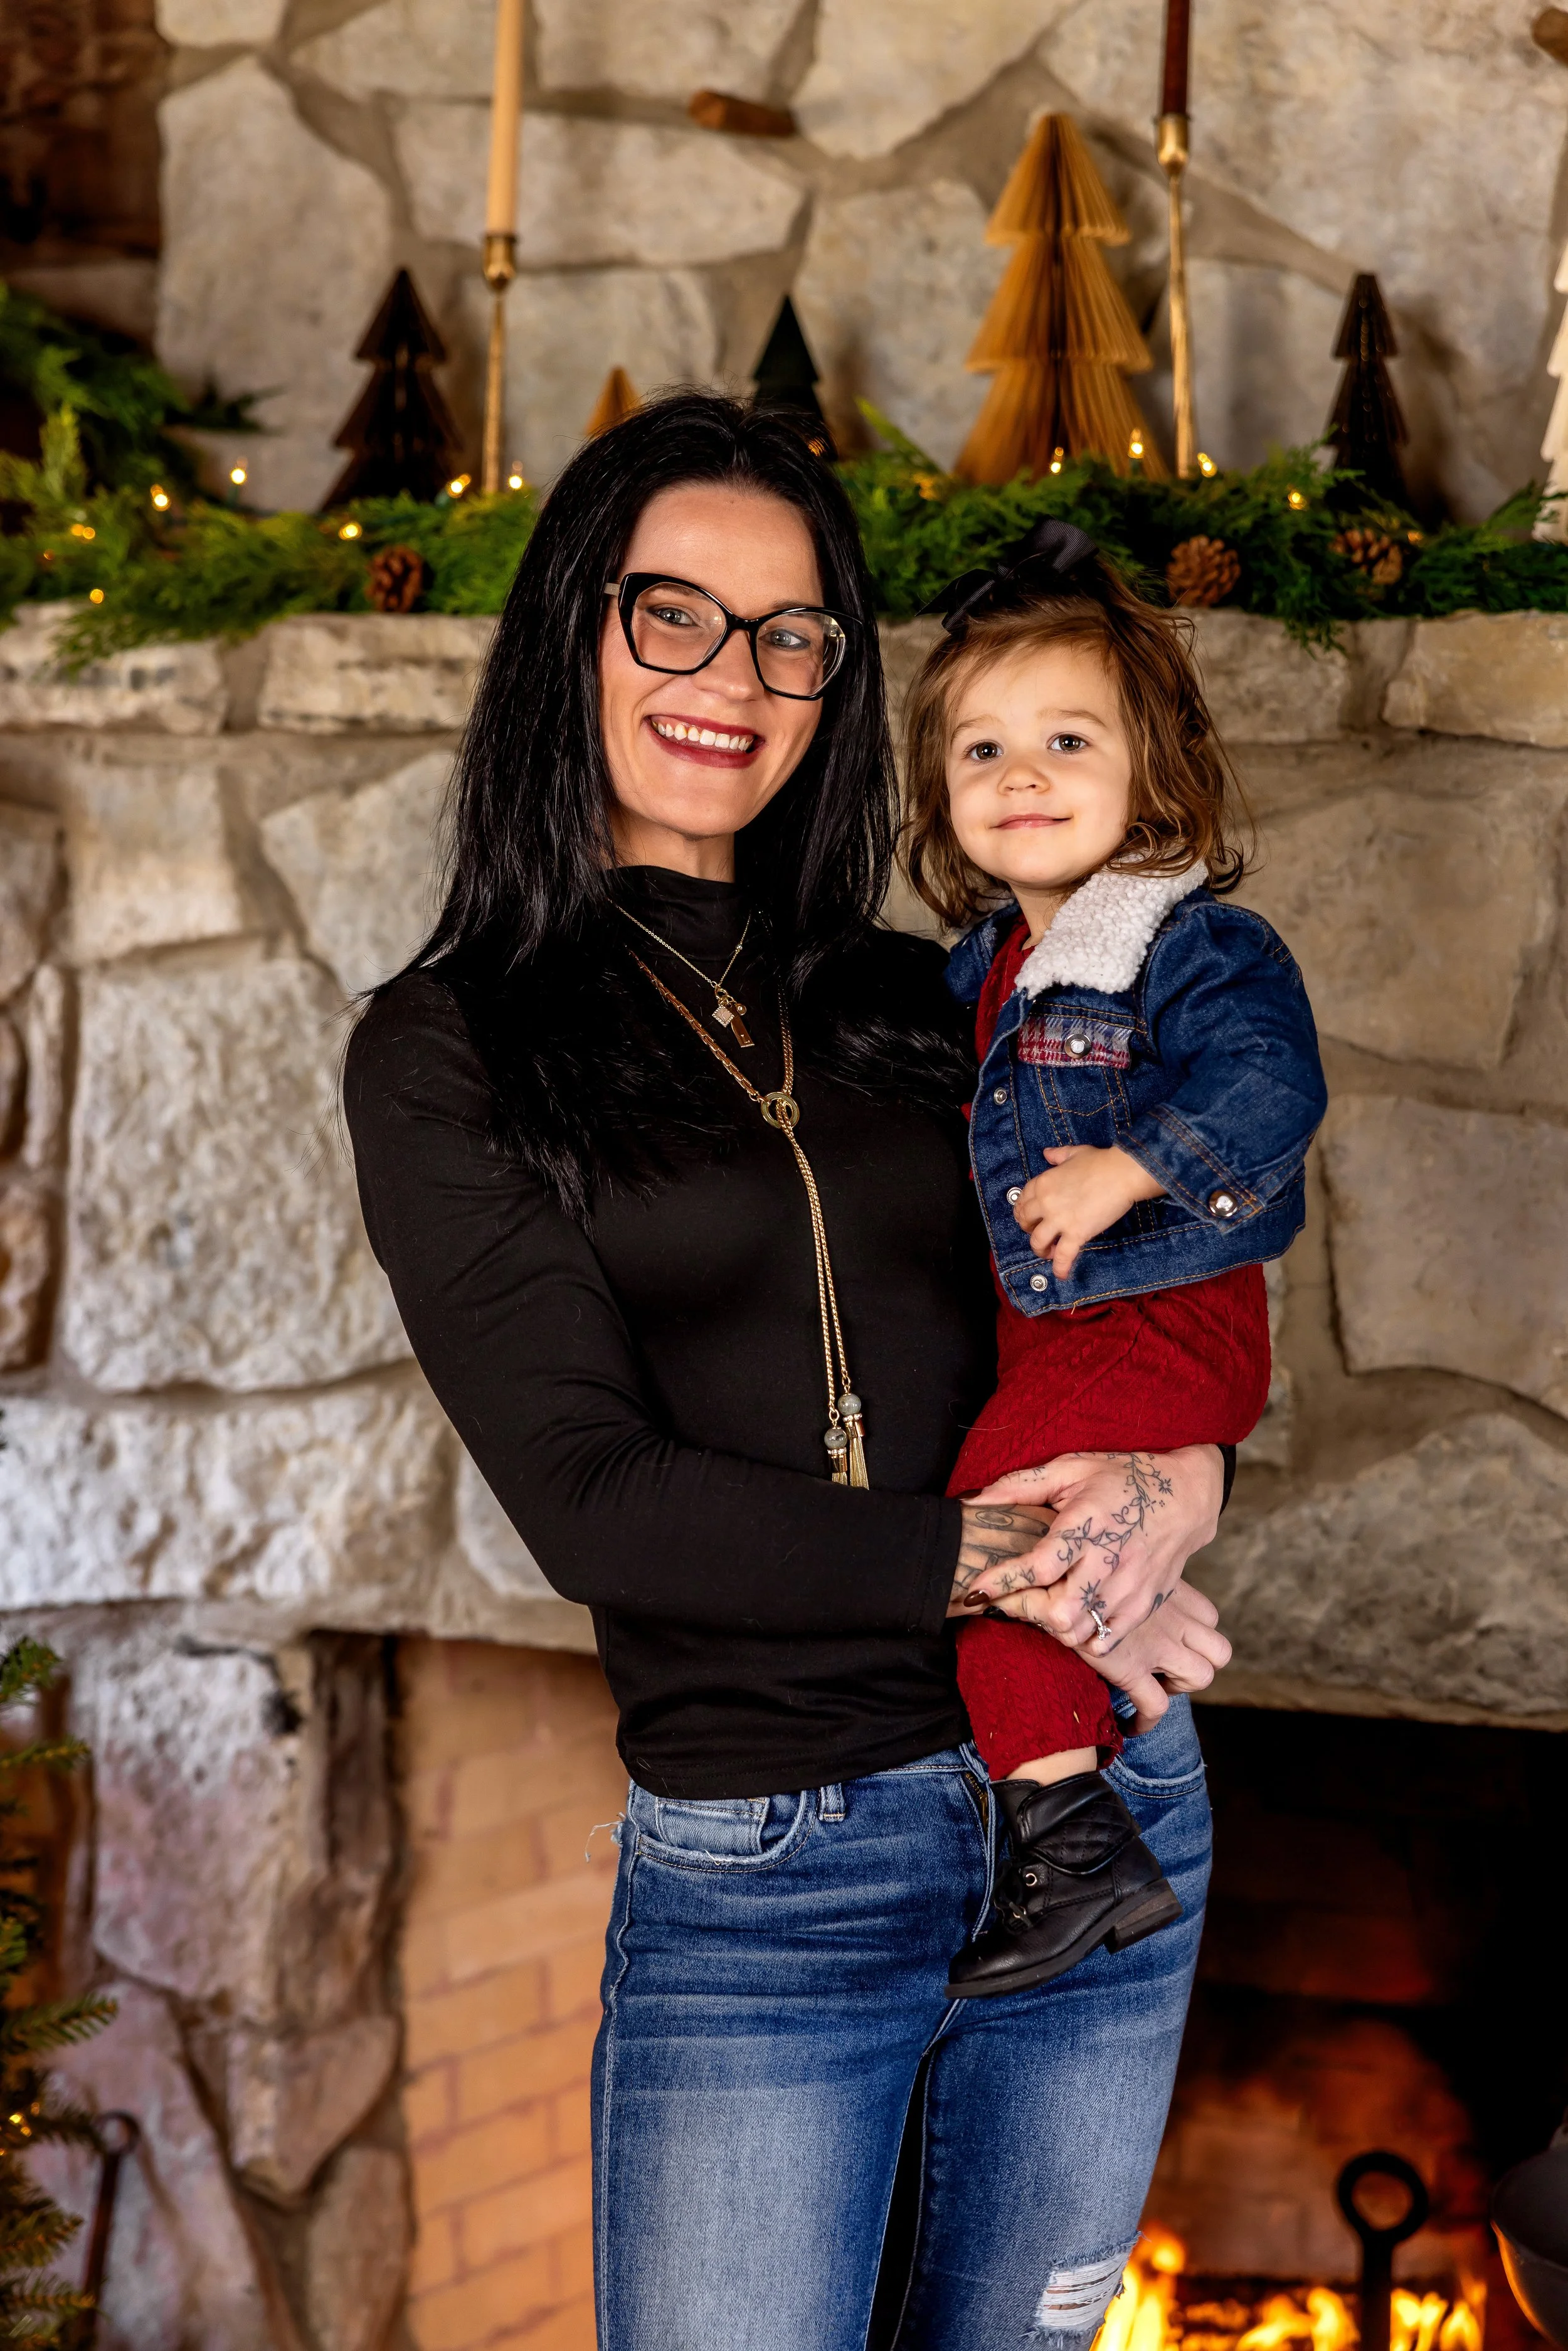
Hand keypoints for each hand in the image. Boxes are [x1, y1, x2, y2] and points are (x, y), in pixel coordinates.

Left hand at [955, 1446, 1223, 1645]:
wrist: (1187, 1498)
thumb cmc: (1123, 1478)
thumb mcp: (1072, 1467)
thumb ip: (1020, 1485)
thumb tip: (973, 1501)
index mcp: (1090, 1522)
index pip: (1042, 1564)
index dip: (1004, 1581)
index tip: (975, 1590)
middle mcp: (1112, 1559)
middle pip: (1062, 1611)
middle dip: (1027, 1610)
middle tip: (1012, 1598)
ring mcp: (1132, 1587)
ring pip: (1082, 1632)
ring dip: (1051, 1626)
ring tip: (1038, 1606)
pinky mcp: (1145, 1605)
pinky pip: (1107, 1640)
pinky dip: (1081, 1636)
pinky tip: (1070, 1615)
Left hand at [1013, 1143, 1164, 1278]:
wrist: (1121, 1173)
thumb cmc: (1101, 1162)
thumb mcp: (1075, 1153)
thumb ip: (1058, 1155)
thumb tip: (1047, 1153)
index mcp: (1043, 1183)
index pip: (1023, 1200)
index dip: (1024, 1212)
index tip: (1030, 1217)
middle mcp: (1045, 1202)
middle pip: (1025, 1222)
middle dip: (1029, 1230)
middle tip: (1039, 1234)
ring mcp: (1059, 1220)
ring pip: (1037, 1242)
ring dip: (1040, 1250)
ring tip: (1049, 1253)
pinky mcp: (1076, 1234)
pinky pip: (1063, 1256)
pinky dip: (1060, 1268)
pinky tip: (1061, 1275)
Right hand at [1083, 1579, 1230, 1734]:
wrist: (1053, 1583)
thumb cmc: (1075, 1567)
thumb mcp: (1113, 1565)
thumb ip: (1126, 1578)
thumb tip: (1117, 1583)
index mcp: (1169, 1590)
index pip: (1209, 1616)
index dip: (1196, 1633)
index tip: (1173, 1641)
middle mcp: (1172, 1618)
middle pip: (1219, 1651)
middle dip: (1198, 1664)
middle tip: (1167, 1668)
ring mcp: (1156, 1645)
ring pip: (1201, 1677)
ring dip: (1179, 1688)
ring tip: (1153, 1689)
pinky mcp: (1130, 1668)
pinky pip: (1155, 1707)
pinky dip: (1145, 1721)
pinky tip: (1129, 1726)